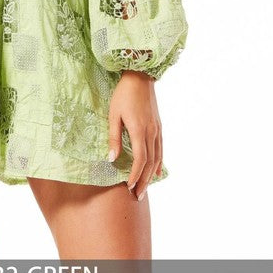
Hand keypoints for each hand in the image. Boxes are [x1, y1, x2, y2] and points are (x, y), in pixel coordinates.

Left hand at [107, 70, 162, 200]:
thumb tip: (111, 159)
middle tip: (137, 196)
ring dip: (151, 175)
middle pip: (150, 163)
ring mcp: (157, 129)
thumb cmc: (123, 94)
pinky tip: (156, 170)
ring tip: (145, 188)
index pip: (140, 160)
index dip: (135, 175)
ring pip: (157, 158)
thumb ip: (114, 137)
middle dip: (143, 181)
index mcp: (139, 130)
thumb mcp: (114, 114)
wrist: (140, 76)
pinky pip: (161, 149)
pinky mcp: (159, 126)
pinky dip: (159, 162)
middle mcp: (151, 132)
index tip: (128, 187)